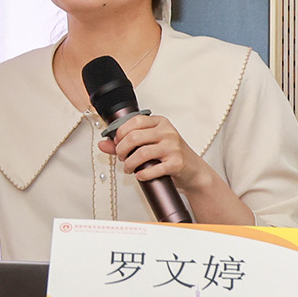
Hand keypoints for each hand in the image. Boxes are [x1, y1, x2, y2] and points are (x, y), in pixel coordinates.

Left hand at [99, 113, 254, 224]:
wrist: (194, 172)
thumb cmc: (171, 156)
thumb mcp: (150, 144)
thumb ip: (125, 143)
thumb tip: (103, 144)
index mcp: (160, 123)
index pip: (134, 121)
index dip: (120, 133)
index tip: (117, 143)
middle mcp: (167, 132)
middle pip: (134, 137)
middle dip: (121, 150)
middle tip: (121, 157)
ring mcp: (173, 147)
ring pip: (141, 153)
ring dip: (129, 164)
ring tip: (129, 168)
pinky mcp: (176, 163)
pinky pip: (153, 169)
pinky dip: (142, 175)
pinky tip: (140, 175)